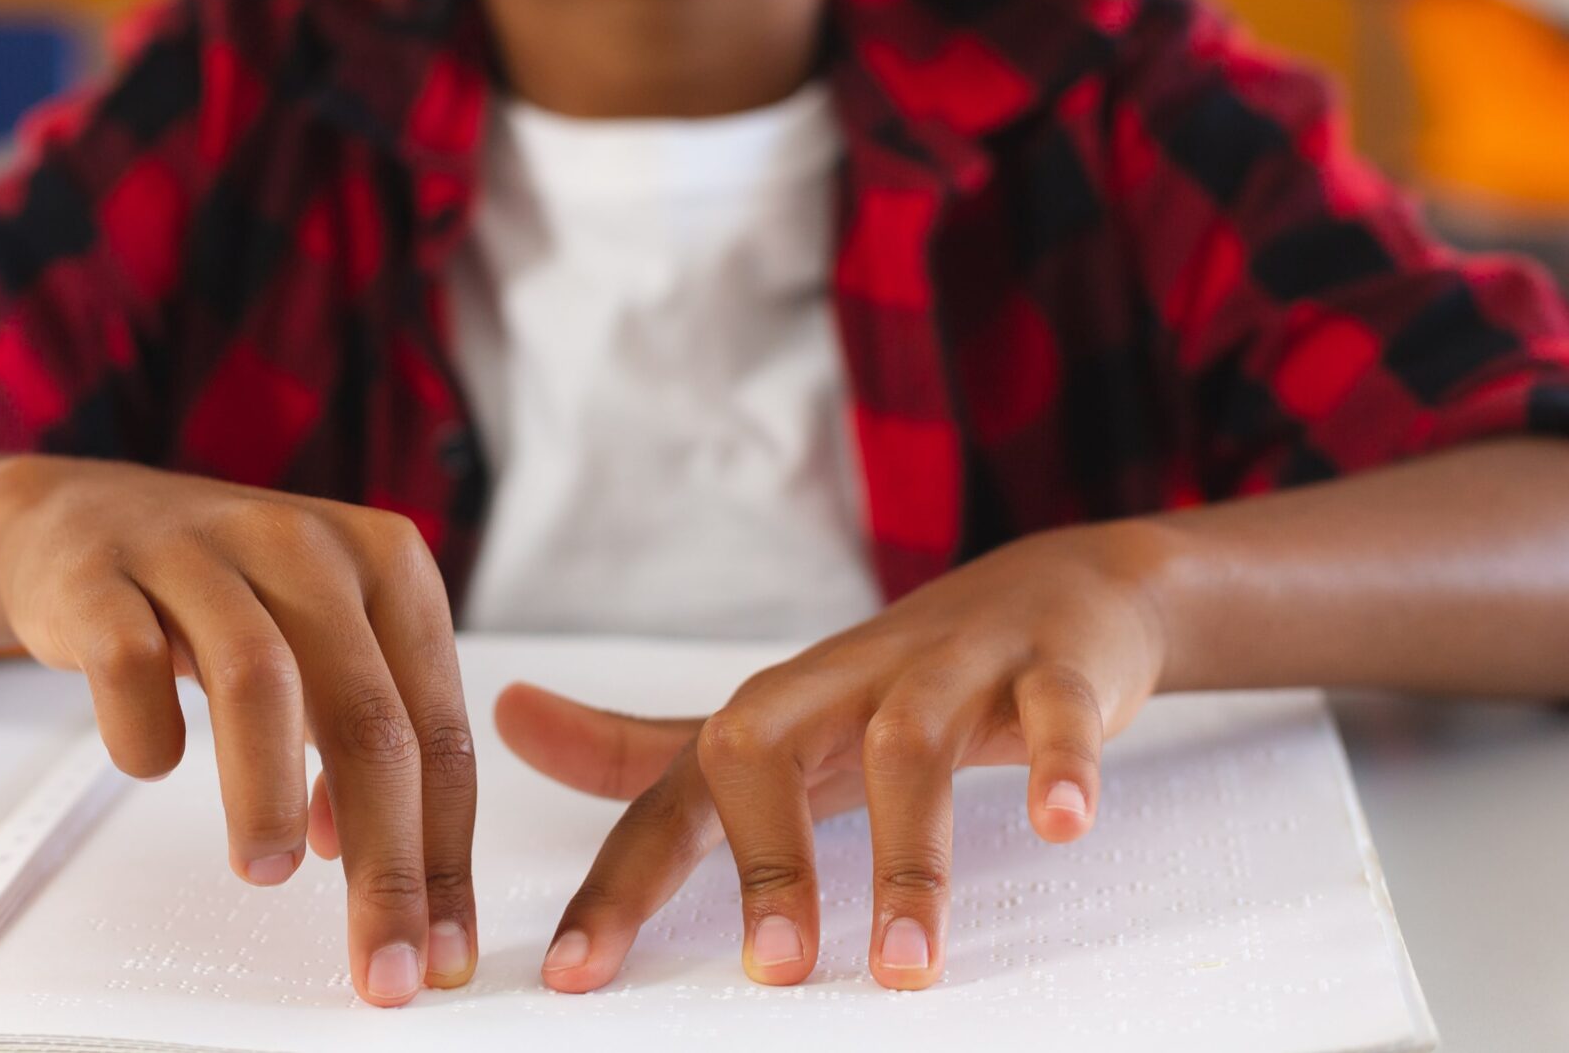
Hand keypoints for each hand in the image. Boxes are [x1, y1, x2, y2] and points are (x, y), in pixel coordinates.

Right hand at [0, 460, 474, 1005]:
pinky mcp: (107, 576)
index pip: (442, 728)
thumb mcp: (322, 648)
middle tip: (380, 955)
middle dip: (386, 859)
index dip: (447, 851)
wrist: (88, 518)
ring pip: (261, 679)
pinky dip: (147, 734)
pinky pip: (131, 663)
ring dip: (268, 795)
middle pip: (371, 718)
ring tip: (267, 872)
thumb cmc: (224, 594)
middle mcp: (305, 546)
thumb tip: (377, 852)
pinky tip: (157, 762)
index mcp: (387, 564)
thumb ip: (363, 739)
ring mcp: (203, 553)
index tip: (441, 945)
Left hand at [494, 523, 1171, 992]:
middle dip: (763, 856)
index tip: (574, 977)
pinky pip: (1055, 709)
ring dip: (911, 858)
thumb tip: (508, 719)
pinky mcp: (1052, 666)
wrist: (1059, 591)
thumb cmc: (896, 680)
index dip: (620, 884)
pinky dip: (1057, 764)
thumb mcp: (773, 719)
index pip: (673, 798)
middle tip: (776, 968)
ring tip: (908, 963)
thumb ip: (646, 745)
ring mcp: (950, 667)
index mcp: (774, 710)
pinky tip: (1060, 825)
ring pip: (908, 743)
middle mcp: (845, 681)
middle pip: (762, 739)